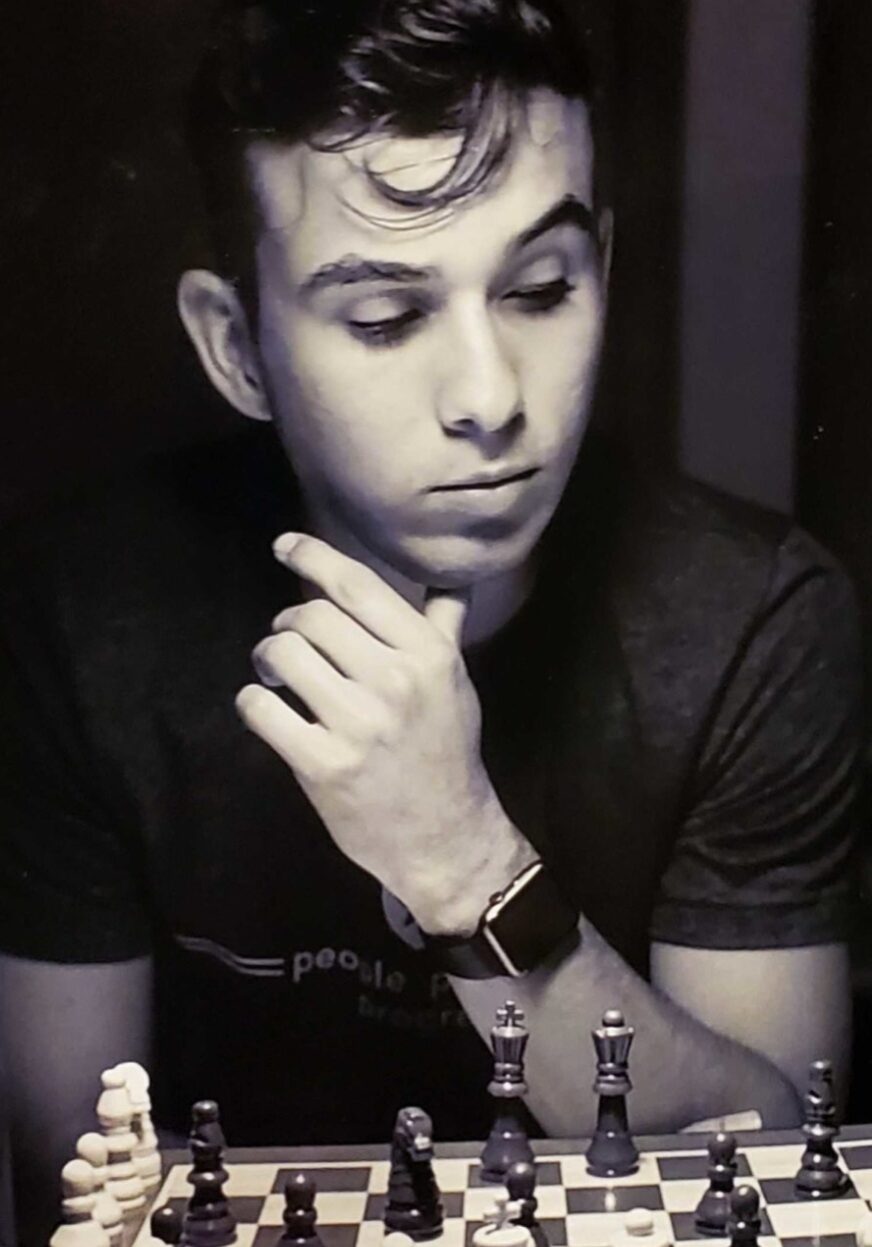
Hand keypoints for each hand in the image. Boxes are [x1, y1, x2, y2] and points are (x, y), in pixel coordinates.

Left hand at [236, 534, 534, 934]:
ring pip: (281, 654)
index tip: (285, 544)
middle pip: (310, 616)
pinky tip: (269, 710)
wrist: (445, 836)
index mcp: (428, 654)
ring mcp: (357, 725)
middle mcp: (394, 681)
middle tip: (288, 640)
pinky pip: (261, 710)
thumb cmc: (446, 751)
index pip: (357, 586)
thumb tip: (452, 576)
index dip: (312, 555)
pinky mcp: (322, 765)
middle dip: (287, 622)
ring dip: (267, 659)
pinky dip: (254, 702)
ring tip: (277, 676)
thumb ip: (443, 626)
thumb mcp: (456, 682)